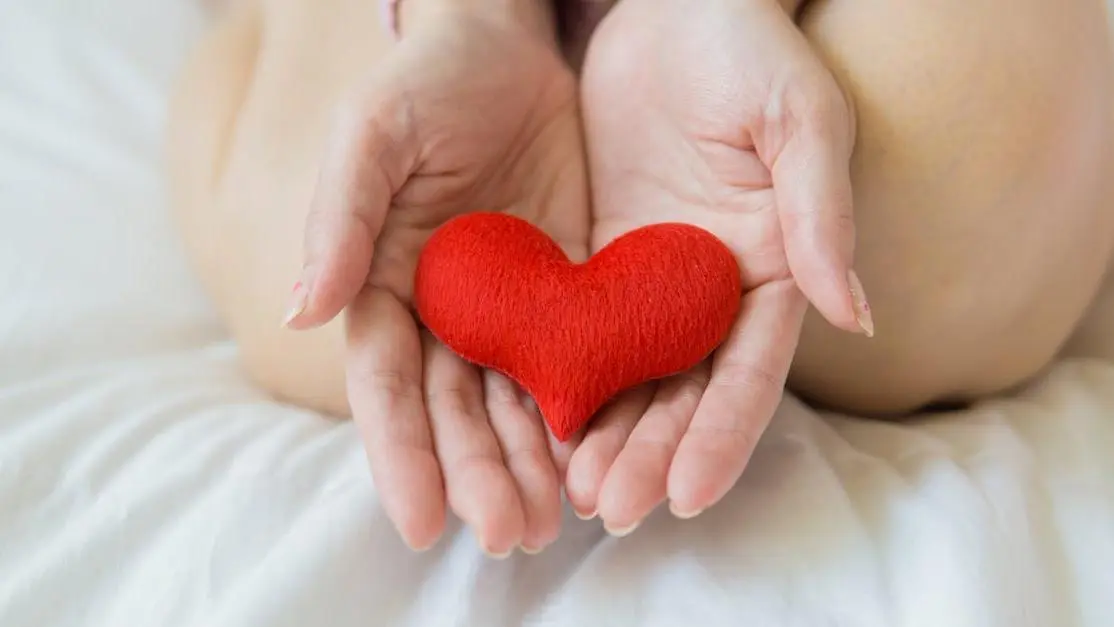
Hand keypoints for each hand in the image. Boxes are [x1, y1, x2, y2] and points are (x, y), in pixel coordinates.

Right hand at [286, 1, 589, 554]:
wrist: (509, 45)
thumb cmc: (427, 82)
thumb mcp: (373, 136)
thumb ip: (341, 218)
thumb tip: (303, 309)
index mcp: (384, 285)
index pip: (386, 386)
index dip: (401, 455)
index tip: (424, 522)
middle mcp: (443, 312)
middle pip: (454, 411)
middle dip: (477, 474)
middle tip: (509, 534)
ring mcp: (506, 307)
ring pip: (514, 402)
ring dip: (530, 463)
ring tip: (554, 522)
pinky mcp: (566, 292)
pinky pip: (574, 360)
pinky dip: (582, 411)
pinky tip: (598, 455)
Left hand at [565, 0, 871, 531]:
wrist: (670, 6)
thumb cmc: (748, 51)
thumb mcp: (799, 120)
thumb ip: (822, 214)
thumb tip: (857, 315)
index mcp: (770, 270)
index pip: (750, 372)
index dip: (721, 435)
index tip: (688, 494)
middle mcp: (710, 291)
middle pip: (683, 392)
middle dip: (650, 454)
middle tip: (610, 509)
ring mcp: (650, 282)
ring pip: (627, 377)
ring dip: (603, 437)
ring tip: (570, 494)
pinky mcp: (597, 262)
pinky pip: (577, 332)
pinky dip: (560, 381)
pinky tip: (534, 426)